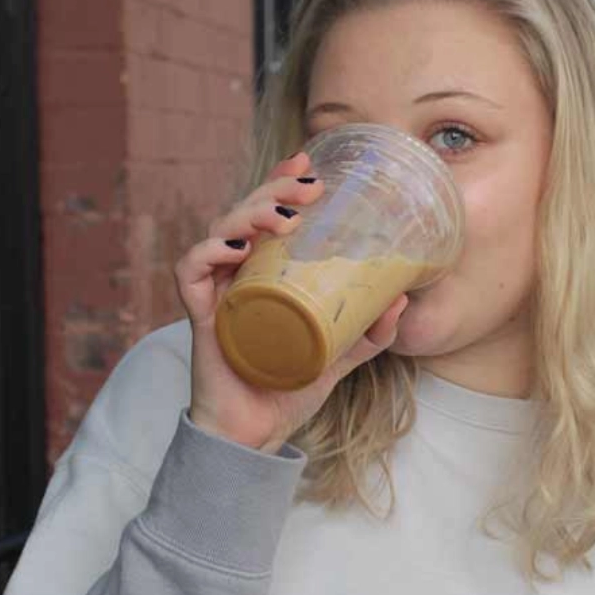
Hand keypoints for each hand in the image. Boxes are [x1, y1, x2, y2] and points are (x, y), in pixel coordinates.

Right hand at [174, 152, 408, 451]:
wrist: (256, 433)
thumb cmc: (288, 388)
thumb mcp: (340, 354)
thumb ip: (370, 331)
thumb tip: (403, 299)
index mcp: (266, 273)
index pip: (268, 214)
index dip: (282, 181)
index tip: (310, 161)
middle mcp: (238, 274)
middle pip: (246, 213)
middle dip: (275, 189)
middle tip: (311, 185)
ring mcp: (218, 292)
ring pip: (220, 232)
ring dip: (250, 214)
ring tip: (285, 216)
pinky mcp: (202, 315)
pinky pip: (191, 272)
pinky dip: (208, 253)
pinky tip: (237, 249)